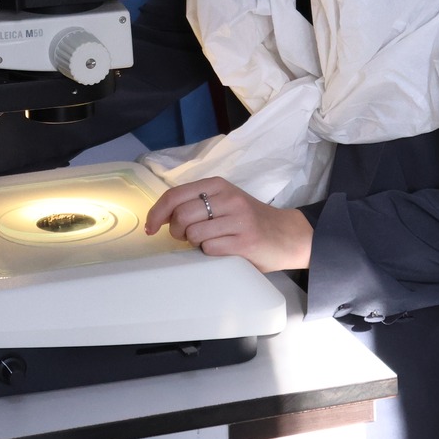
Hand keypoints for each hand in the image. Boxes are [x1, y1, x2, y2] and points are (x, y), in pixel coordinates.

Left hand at [144, 177, 312, 272]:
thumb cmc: (250, 220)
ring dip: (194, 243)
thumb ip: (197, 204)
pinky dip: (210, 252)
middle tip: (186, 237)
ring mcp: (238, 219)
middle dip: (176, 232)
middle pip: (181, 215)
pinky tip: (223, 250)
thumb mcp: (225, 202)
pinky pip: (210, 249)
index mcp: (218, 185)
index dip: (156, 213)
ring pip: (193, 233)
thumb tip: (161, 217)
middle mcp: (228, 198)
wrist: (287, 235)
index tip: (150, 227)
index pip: (175, 195)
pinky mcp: (245, 241)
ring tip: (209, 242)